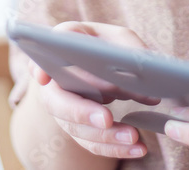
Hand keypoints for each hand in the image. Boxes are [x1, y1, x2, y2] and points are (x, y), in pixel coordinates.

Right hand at [29, 21, 155, 158]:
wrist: (106, 65)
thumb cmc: (112, 46)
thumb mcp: (123, 41)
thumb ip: (133, 55)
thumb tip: (148, 89)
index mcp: (64, 44)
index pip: (49, 51)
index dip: (41, 64)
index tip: (42, 76)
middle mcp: (54, 77)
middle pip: (56, 99)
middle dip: (81, 111)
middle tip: (106, 119)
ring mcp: (62, 105)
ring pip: (74, 126)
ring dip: (104, 135)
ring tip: (133, 137)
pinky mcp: (75, 125)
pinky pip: (89, 141)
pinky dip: (113, 147)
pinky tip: (136, 148)